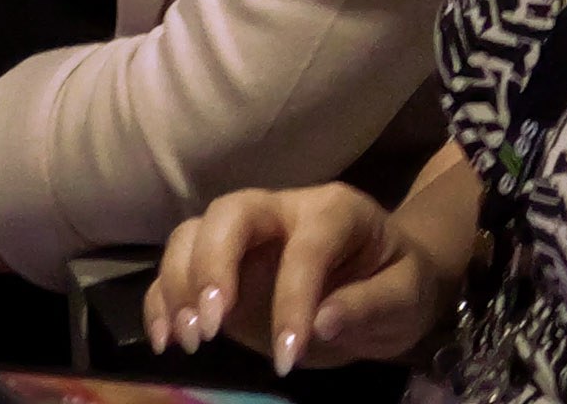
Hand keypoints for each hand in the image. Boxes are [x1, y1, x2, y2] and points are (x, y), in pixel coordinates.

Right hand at [152, 182, 448, 373]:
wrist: (383, 285)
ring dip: (179, 285)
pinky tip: (167, 339)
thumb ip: (370, 306)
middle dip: (212, 267)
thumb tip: (322, 322)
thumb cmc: (397, 284)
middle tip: (212, 327)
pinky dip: (161, 300)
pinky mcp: (220, 269)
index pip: (306, 246)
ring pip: (192, 233)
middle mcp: (283, 211)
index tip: (288, 356)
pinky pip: (175, 269)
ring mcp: (245, 238)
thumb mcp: (406, 297)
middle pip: (230, 212)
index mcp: (335, 210)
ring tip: (189, 340)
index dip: (292, 299)